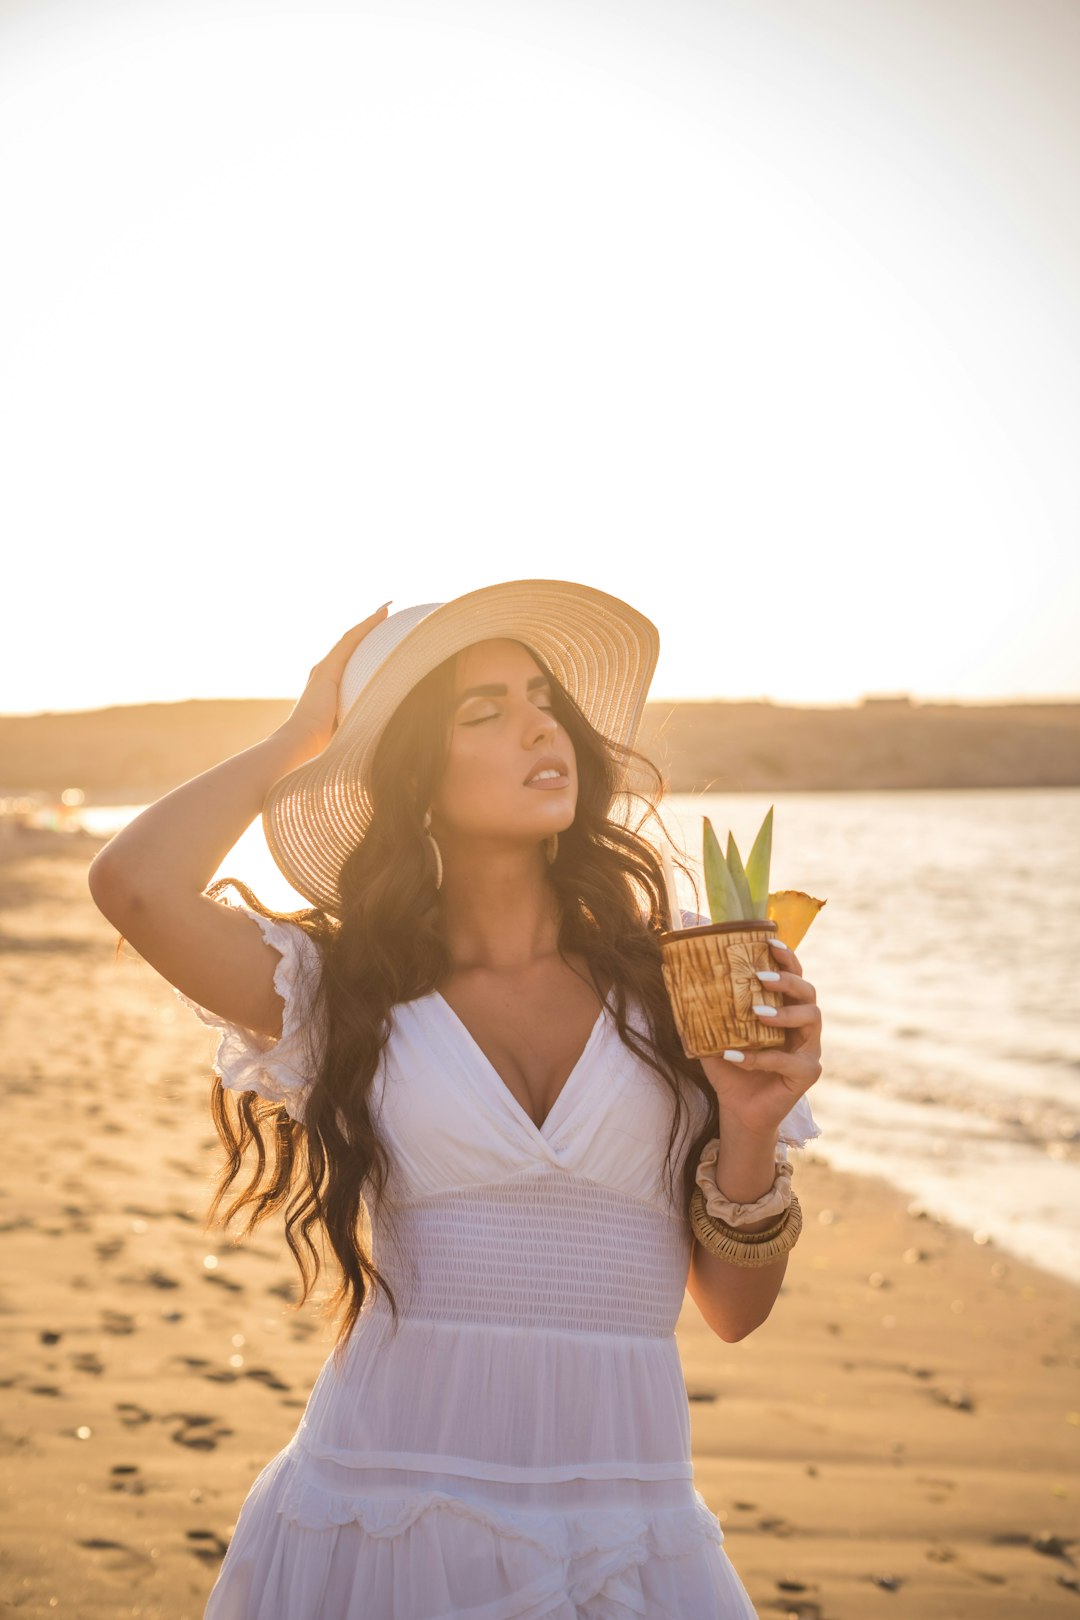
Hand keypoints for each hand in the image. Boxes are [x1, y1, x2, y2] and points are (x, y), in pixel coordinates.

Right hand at [275, 602, 390, 759]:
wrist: (300, 744)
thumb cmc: (326, 749)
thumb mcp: (350, 734)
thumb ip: (366, 728)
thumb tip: (394, 734)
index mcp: (326, 690)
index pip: (348, 663)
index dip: (364, 650)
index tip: (382, 643)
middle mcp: (322, 674)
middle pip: (349, 646)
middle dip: (367, 631)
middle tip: (387, 617)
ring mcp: (324, 669)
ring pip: (351, 638)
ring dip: (369, 622)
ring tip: (388, 608)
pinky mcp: (327, 668)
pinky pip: (351, 640)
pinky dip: (367, 625)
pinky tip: (383, 613)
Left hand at [698, 939, 822, 1141]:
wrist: (738, 1110)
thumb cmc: (730, 1068)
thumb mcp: (713, 1035)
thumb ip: (703, 1012)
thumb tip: (676, 981)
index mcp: (786, 1010)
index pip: (793, 976)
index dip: (787, 958)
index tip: (770, 941)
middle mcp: (803, 1026)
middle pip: (809, 992)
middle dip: (788, 980)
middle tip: (761, 976)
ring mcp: (809, 1050)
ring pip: (811, 1018)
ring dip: (784, 1013)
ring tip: (756, 1013)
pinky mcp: (806, 1074)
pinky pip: (788, 1061)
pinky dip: (761, 1057)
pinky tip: (735, 1056)